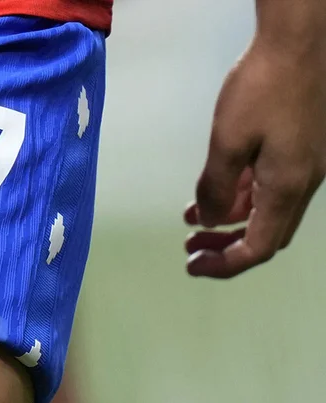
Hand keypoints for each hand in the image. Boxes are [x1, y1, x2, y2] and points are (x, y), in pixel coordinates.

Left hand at [185, 3, 325, 277]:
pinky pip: (272, 187)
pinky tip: (216, 190)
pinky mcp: (303, 148)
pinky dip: (244, 196)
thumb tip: (210, 222)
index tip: (191, 266)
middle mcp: (303, 184)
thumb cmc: (263, 88)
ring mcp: (306, 166)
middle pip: (266, 235)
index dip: (223, 265)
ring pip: (268, 210)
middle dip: (227, 248)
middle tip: (191, 249)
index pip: (257, 248)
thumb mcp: (227, 142)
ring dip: (232, 220)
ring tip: (193, 220)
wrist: (300, 41)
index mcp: (287, 188)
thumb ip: (215, 189)